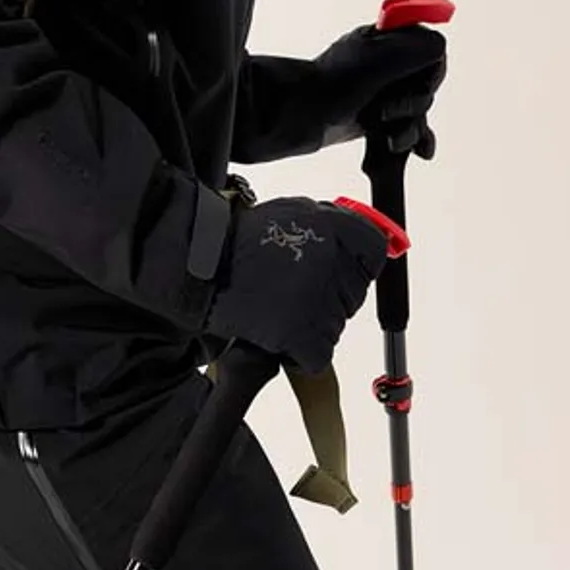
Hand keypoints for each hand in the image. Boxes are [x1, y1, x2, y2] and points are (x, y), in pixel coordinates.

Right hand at [204, 195, 387, 374]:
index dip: (359, 264)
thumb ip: (325, 225)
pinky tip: (275, 334)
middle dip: (329, 298)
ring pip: (336, 327)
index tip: (348, 271)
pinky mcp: (303, 332)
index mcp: (328, 224)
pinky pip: (318, 357)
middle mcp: (330, 258)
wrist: (197, 266)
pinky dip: (300, 354)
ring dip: (312, 325)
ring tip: (275, 306)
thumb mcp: (286, 213)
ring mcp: (318, 297)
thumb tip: (355, 243)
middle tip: (292, 290)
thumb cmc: (234, 243)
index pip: (372, 249)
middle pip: (354, 294)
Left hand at [311, 23, 446, 158]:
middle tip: (387, 110)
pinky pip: (409, 127)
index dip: (430, 70)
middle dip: (413, 104)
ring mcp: (382, 90)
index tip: (419, 83)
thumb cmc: (331, 84)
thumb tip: (440, 47)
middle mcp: (386, 62)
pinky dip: (416, 139)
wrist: (298, 116)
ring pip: (418, 109)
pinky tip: (421, 152)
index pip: (429, 47)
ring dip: (410, 127)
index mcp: (385, 39)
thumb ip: (417, 47)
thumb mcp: (378, 58)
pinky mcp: (378, 116)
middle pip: (427, 84)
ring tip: (389, 139)